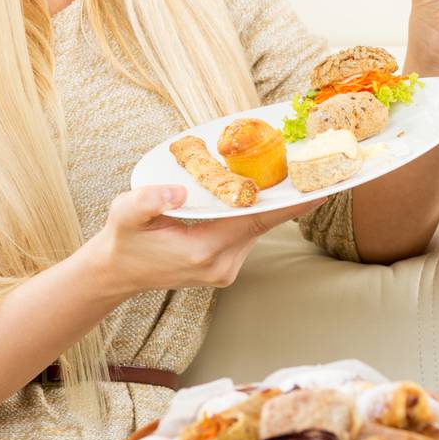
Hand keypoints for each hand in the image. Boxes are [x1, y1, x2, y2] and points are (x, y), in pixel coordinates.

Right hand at [83, 186, 323, 297]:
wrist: (117, 272)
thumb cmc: (124, 239)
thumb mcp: (125, 213)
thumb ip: (148, 200)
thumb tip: (179, 190)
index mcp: (203, 252)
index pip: (256, 222)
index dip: (288, 205)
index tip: (321, 190)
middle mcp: (222, 265)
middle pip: (264, 224)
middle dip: (288, 198)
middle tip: (314, 168)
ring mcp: (226, 269)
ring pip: (259, 229)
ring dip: (274, 205)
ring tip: (295, 174)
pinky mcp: (226, 266)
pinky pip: (250, 234)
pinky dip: (259, 214)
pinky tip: (266, 193)